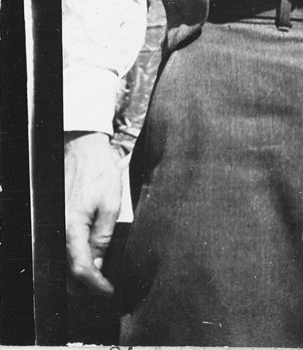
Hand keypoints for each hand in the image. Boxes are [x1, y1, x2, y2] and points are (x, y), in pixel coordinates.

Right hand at [64, 131, 122, 295]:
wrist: (83, 148)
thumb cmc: (99, 172)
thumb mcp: (111, 205)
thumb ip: (103, 238)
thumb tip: (98, 265)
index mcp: (73, 227)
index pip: (81, 269)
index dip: (95, 285)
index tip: (108, 290)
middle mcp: (58, 229)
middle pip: (66, 273)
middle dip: (85, 286)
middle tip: (104, 286)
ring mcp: (54, 224)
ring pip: (60, 264)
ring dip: (77, 276)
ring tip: (98, 276)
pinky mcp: (55, 220)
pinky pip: (60, 249)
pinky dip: (71, 260)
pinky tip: (86, 259)